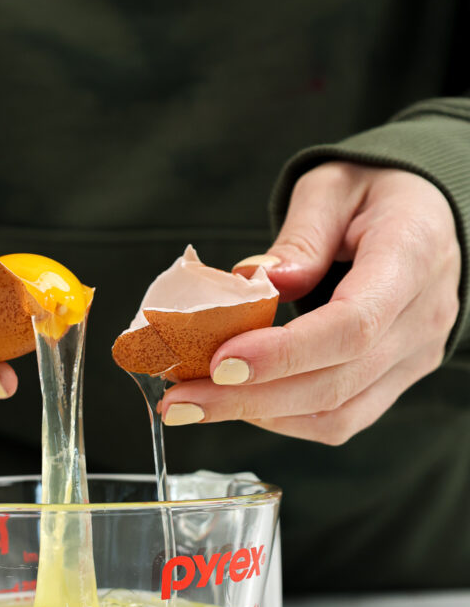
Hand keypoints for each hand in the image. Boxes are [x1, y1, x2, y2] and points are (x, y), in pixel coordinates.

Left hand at [161, 162, 461, 443]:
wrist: (427, 217)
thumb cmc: (378, 195)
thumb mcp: (333, 186)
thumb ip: (300, 234)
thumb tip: (255, 282)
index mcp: (412, 258)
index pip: (351, 326)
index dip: (283, 354)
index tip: (219, 363)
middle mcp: (422, 318)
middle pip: (335, 382)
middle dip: (248, 398)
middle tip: (179, 400)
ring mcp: (413, 357)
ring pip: (336, 414)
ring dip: (258, 416)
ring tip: (195, 405)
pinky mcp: (396, 380)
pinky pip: (340, 419)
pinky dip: (283, 419)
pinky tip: (238, 403)